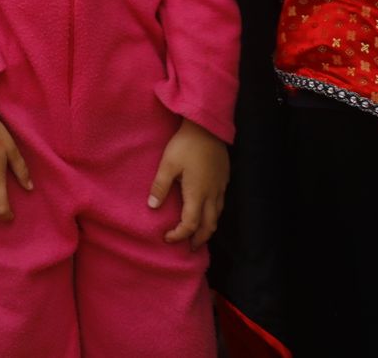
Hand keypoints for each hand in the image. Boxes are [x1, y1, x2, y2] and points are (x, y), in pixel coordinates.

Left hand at [148, 118, 228, 250]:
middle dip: (199, 239)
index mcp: (197, 193)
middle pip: (209, 226)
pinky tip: (205, 211)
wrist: (207, 128)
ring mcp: (220, 187)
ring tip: (197, 234)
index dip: (179, 235)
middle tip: (189, 248)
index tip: (167, 238)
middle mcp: (212, 194)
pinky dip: (213, 214)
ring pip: (217, 216)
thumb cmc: (185, 145)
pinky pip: (221, 204)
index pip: (190, 224)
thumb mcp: (167, 164)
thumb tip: (153, 207)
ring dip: (207, 228)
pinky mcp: (224, 179)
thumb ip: (160, 187)